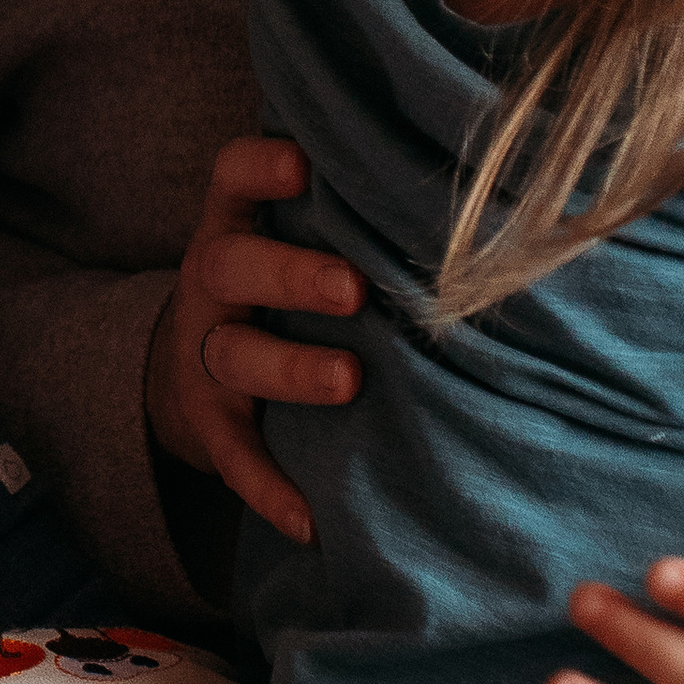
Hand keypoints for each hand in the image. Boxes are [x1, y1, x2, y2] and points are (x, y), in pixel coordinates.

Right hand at [144, 138, 363, 543]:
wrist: (198, 370)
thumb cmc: (284, 284)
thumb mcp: (294, 234)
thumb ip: (355, 210)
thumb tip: (485, 177)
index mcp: (237, 224)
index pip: (232, 178)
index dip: (259, 166)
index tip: (304, 164)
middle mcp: (213, 280)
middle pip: (231, 265)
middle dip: (289, 273)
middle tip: (353, 288)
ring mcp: (206, 351)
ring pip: (233, 354)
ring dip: (288, 368)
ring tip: (347, 381)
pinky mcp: (209, 423)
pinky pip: (234, 456)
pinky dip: (269, 487)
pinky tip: (310, 519)